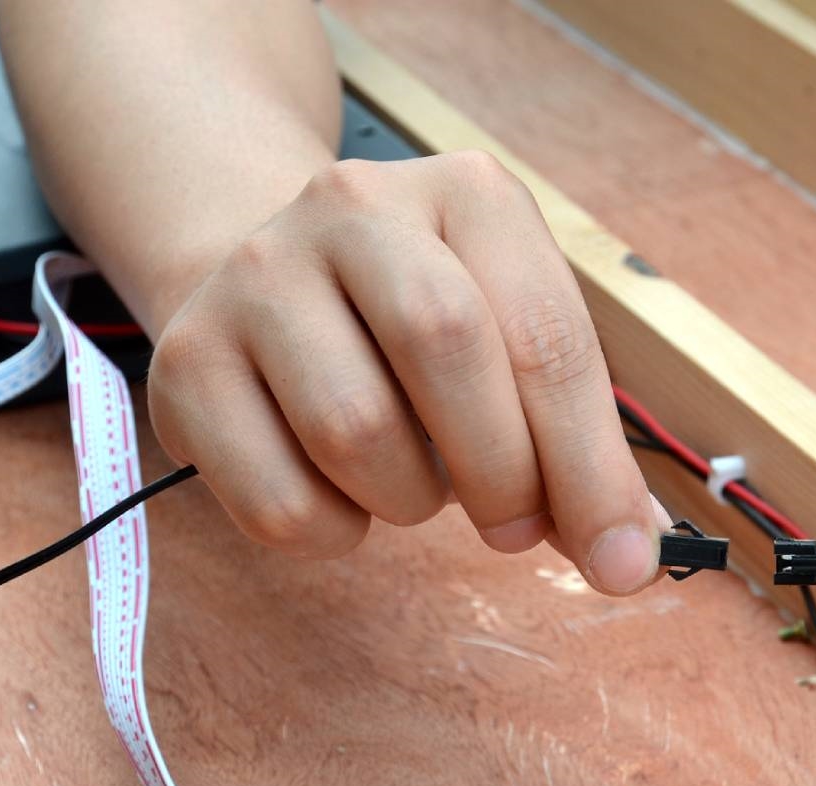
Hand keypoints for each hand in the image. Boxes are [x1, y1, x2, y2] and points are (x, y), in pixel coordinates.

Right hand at [148, 152, 667, 594]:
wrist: (272, 279)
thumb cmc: (425, 334)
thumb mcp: (517, 349)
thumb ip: (576, 445)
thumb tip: (630, 556)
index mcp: (467, 194)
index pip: (545, 334)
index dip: (590, 465)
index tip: (622, 562)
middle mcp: (354, 208)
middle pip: (445, 349)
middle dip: (502, 472)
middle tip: (516, 526)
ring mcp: (256, 274)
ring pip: (354, 429)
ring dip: (411, 499)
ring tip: (417, 482)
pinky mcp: (185, 359)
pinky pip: (276, 497)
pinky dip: (333, 531)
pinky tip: (345, 494)